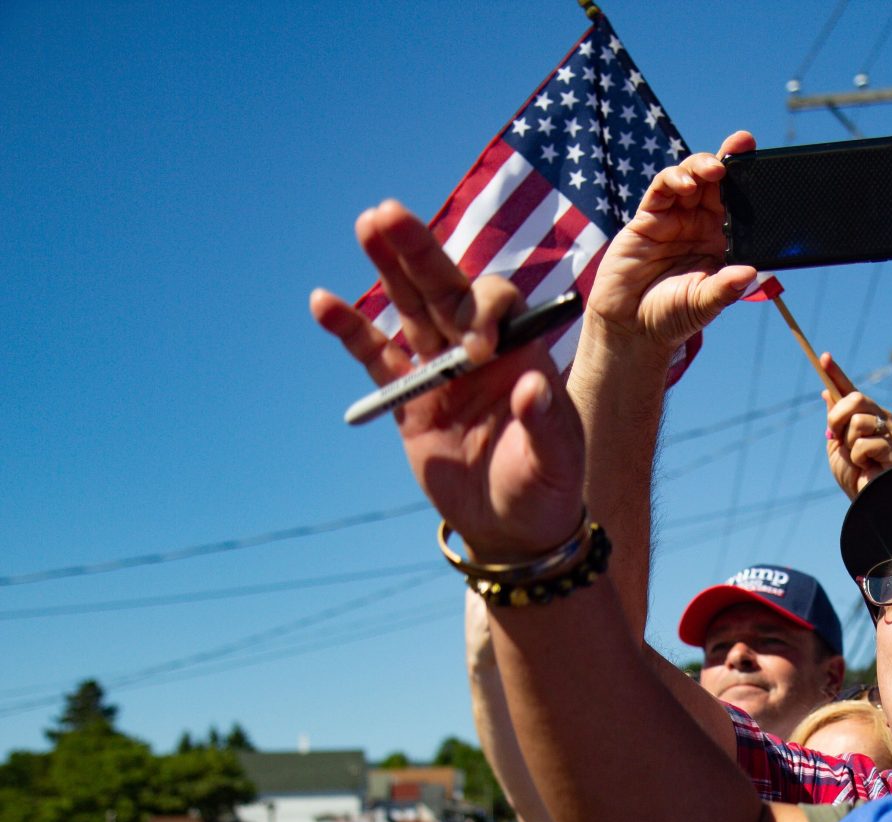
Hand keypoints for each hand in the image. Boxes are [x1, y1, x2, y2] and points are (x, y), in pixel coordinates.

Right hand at [310, 201, 585, 561]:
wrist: (514, 528)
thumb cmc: (547, 491)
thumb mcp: (558, 463)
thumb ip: (546, 424)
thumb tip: (533, 386)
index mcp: (521, 353)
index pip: (496, 305)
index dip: (482, 312)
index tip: (476, 348)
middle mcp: (479, 351)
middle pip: (446, 288)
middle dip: (420, 253)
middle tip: (388, 212)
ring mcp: (442, 371)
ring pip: (410, 309)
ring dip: (389, 268)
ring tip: (367, 223)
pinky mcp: (411, 399)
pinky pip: (377, 358)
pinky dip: (351, 332)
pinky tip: (323, 302)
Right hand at [584, 131, 761, 354]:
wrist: (631, 328)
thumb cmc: (672, 317)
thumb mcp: (703, 304)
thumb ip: (724, 289)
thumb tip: (750, 273)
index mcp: (721, 244)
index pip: (740, 207)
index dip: (751, 185)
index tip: (765, 166)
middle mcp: (700, 227)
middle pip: (717, 185)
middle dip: (730, 163)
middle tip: (741, 147)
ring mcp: (674, 220)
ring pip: (691, 179)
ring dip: (703, 167)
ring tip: (715, 170)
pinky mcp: (648, 218)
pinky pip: (662, 189)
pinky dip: (674, 179)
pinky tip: (686, 182)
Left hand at [821, 352, 891, 496]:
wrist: (866, 499)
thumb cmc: (853, 474)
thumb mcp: (836, 444)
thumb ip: (834, 419)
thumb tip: (826, 391)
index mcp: (865, 414)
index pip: (849, 389)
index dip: (836, 373)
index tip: (823, 357)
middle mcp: (881, 417)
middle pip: (854, 398)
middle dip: (837, 418)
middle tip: (835, 437)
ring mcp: (890, 431)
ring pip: (858, 422)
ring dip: (849, 445)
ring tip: (858, 459)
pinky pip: (865, 444)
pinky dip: (859, 459)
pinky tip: (868, 467)